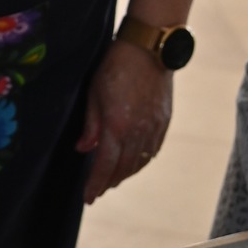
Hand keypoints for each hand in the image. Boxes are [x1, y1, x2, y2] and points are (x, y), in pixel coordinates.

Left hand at [76, 39, 172, 203]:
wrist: (149, 49)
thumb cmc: (115, 66)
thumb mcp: (94, 93)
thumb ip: (90, 125)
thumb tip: (83, 149)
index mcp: (117, 126)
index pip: (105, 165)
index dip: (95, 184)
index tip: (88, 198)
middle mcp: (138, 132)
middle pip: (123, 168)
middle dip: (109, 182)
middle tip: (97, 191)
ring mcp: (154, 128)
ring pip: (140, 162)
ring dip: (125, 174)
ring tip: (113, 180)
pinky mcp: (164, 121)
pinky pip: (153, 150)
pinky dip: (142, 162)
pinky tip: (134, 163)